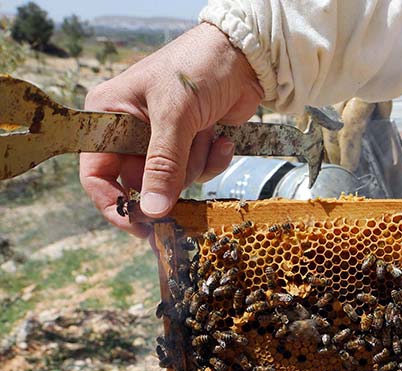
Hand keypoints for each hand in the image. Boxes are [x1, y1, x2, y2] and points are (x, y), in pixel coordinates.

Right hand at [80, 23, 262, 236]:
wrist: (245, 55)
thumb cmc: (198, 69)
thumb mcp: (175, 116)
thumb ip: (163, 164)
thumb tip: (151, 210)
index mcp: (108, 115)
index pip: (96, 172)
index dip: (113, 203)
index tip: (138, 225)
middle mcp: (131, 129)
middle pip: (141, 182)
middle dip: (170, 181)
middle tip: (187, 174)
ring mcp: (163, 138)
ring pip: (174, 180)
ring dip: (196, 163)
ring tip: (206, 133)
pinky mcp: (192, 143)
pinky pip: (199, 171)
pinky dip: (214, 158)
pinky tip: (222, 137)